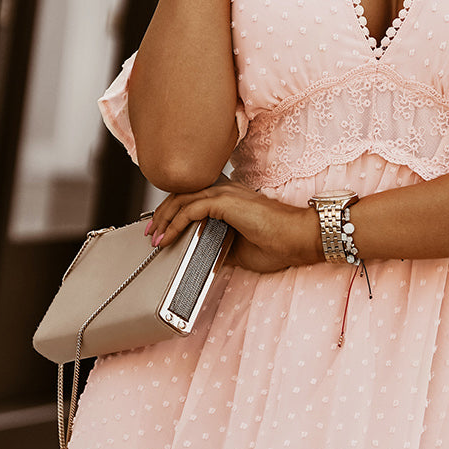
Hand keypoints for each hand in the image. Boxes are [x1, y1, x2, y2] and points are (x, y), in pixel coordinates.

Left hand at [145, 180, 321, 273]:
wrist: (298, 239)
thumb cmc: (277, 244)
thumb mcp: (239, 251)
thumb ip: (220, 247)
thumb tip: (202, 257)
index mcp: (229, 199)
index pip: (192, 199)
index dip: (173, 213)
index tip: (161, 230)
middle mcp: (225, 191)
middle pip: (182, 195)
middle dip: (162, 215)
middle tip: (151, 233)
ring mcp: (225, 193)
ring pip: (182, 199)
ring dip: (164, 218)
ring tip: (155, 237)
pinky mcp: (225, 202)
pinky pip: (191, 209)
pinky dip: (176, 222)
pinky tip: (169, 236)